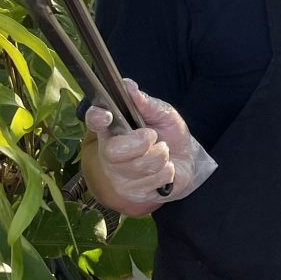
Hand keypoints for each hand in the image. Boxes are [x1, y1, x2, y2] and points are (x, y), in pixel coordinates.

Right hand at [82, 80, 215, 212]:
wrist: (186, 160)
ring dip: (161, 155)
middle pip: (115, 151)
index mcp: (111, 129)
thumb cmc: (168, 134)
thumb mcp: (162, 114)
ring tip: (162, 152)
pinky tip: (165, 169)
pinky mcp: (134, 193)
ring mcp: (119, 176)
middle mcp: (109, 154)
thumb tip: (129, 86)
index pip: (94, 121)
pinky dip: (167, 172)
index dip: (96, 118)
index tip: (106, 115)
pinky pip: (154, 180)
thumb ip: (146, 102)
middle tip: (153, 136)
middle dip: (142, 142)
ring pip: (140, 166)